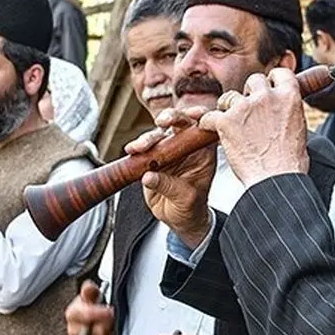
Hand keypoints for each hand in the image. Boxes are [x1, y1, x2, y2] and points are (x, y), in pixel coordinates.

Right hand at [65, 280, 113, 334]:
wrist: (95, 314)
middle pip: (90, 332)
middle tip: (113, 319)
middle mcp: (73, 329)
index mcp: (72, 313)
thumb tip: (88, 287)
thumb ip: (90, 290)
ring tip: (112, 327)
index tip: (108, 311)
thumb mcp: (92, 294)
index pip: (82, 315)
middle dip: (104, 325)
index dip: (96, 313)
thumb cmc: (92, 304)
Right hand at [128, 108, 216, 249]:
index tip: (190, 116)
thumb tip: (149, 177)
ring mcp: (167, 150)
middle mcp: (186, 146)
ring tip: (139, 148)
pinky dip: (136, 148)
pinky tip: (131, 151)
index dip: (198, 115)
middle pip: (179, 122)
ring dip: (148, 138)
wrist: (177, 218)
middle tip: (162, 122)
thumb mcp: (186, 199)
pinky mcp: (151, 157)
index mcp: (203, 151)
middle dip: (170, 118)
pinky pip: (143, 148)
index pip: (204, 126)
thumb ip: (170, 186)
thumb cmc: (191, 207)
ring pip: (157, 134)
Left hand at [199, 70, 308, 187]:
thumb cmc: (290, 163)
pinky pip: (210, 116)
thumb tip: (284, 109)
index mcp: (289, 97)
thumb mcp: (300, 129)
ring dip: (229, 107)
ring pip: (230, 96)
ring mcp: (245, 108)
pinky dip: (208, 122)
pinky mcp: (226, 122)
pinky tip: (209, 128)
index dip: (272, 81)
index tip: (268, 88)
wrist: (276, 179)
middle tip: (249, 110)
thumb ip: (289, 112)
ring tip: (230, 124)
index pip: (279, 74)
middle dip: (250, 93)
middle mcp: (267, 97)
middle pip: (254, 80)